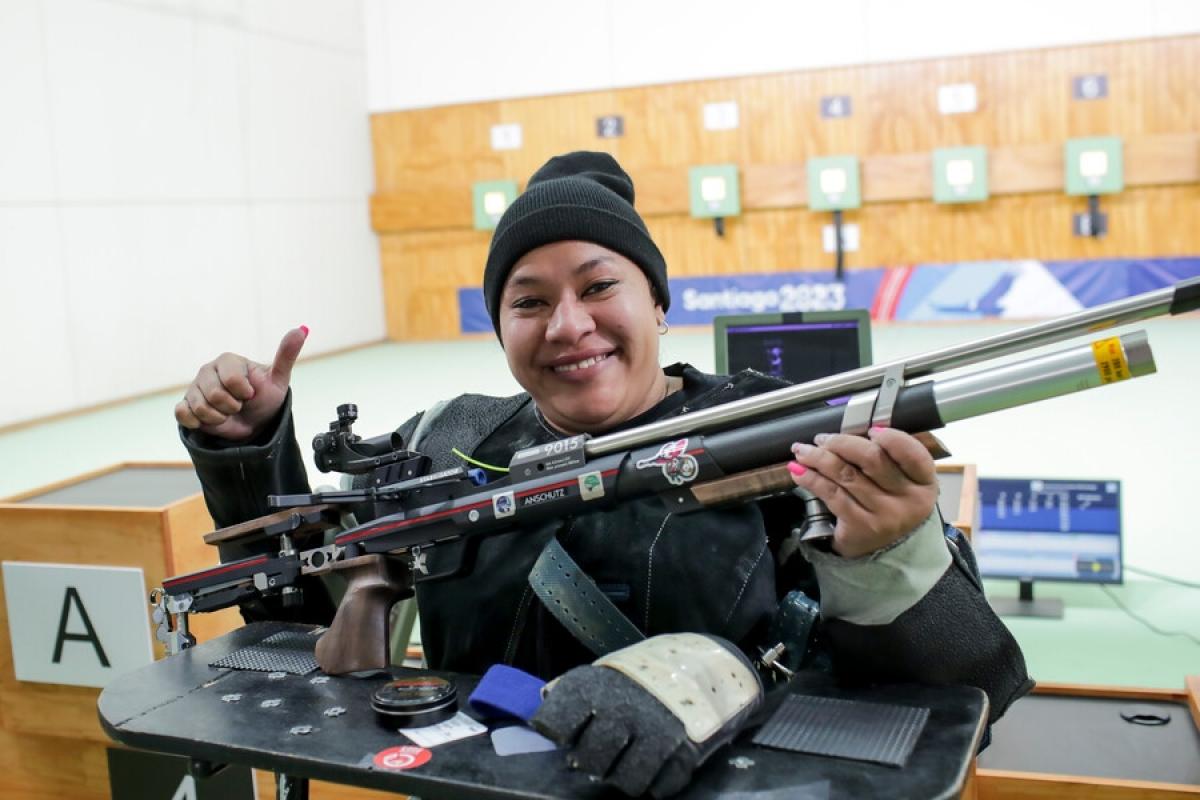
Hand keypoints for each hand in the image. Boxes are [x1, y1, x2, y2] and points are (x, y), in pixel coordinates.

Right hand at [174, 326, 307, 440]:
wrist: (253, 423)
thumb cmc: (265, 398)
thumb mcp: (278, 379)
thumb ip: (286, 355)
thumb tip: (302, 329)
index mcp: (228, 360)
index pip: (232, 380)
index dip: (244, 393)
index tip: (251, 393)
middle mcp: (208, 370)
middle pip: (215, 395)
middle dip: (232, 407)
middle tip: (239, 405)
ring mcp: (194, 387)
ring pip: (200, 407)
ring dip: (219, 417)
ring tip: (227, 412)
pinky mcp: (185, 404)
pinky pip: (183, 414)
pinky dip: (199, 422)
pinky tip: (211, 420)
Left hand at [532, 634, 761, 797]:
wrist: (705, 660)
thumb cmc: (644, 672)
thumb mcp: (606, 672)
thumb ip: (576, 694)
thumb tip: (541, 711)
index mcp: (596, 686)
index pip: (555, 723)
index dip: (558, 733)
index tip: (566, 734)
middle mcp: (621, 710)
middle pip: (588, 761)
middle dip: (592, 761)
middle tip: (602, 753)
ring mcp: (654, 733)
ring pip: (624, 782)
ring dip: (624, 776)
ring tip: (628, 762)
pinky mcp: (683, 752)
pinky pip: (659, 787)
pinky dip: (656, 781)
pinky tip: (657, 764)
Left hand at [788, 427, 937, 558]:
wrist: (884, 551)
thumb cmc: (889, 505)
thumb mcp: (902, 483)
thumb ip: (887, 457)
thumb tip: (848, 430)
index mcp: (924, 483)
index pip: (912, 453)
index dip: (891, 438)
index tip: (870, 430)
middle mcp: (909, 501)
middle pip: (872, 459)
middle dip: (841, 443)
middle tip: (822, 438)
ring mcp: (885, 516)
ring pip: (846, 475)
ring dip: (818, 457)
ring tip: (802, 450)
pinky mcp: (860, 528)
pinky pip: (831, 495)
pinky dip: (811, 479)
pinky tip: (799, 471)